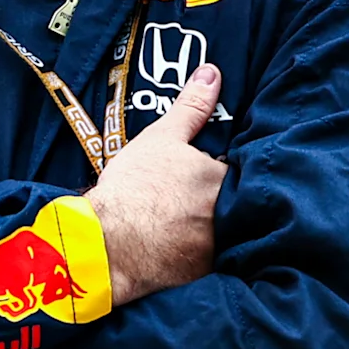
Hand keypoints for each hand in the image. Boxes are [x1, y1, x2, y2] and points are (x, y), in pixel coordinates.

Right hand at [88, 63, 223, 305]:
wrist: (106, 245)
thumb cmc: (133, 187)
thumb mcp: (161, 139)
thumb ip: (192, 107)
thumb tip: (212, 73)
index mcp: (225, 180)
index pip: (242, 172)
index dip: (228, 172)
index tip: (211, 174)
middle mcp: (230, 216)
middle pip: (238, 204)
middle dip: (225, 200)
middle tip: (194, 199)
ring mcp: (219, 248)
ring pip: (227, 232)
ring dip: (215, 227)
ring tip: (187, 223)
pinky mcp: (203, 274)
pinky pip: (211, 260)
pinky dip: (201, 254)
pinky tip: (181, 247)